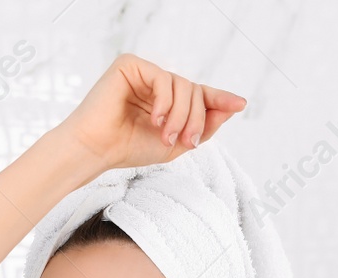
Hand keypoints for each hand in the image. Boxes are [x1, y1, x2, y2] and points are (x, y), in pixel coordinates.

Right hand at [56, 53, 245, 171]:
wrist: (97, 151)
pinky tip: (156, 119)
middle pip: (195, 91)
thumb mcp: (175, 143)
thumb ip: (203, 127)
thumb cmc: (127, 149)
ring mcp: (143, 73)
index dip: (219, 99)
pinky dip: (165, 101)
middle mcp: (155, 84)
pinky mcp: (130, 65)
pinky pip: (163, 77)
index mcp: (165, 100)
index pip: (198, 95)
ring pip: (183, 85)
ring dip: (182, 114)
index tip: (240, 104)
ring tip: (167, 135)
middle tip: (188, 142)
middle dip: (197, 117)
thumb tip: (231, 108)